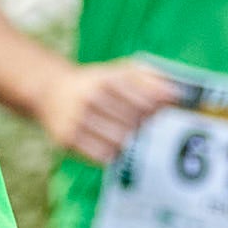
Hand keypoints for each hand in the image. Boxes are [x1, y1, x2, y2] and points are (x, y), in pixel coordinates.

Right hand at [39, 56, 183, 166]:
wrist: (51, 92)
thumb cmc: (96, 83)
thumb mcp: (120, 71)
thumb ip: (150, 78)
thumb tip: (177, 94)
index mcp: (106, 79)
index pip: (144, 101)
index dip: (157, 109)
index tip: (162, 110)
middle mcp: (91, 98)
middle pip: (134, 123)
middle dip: (143, 126)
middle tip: (144, 125)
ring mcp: (78, 120)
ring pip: (119, 142)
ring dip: (128, 141)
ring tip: (127, 134)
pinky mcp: (67, 139)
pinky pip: (102, 156)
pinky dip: (112, 154)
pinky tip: (112, 144)